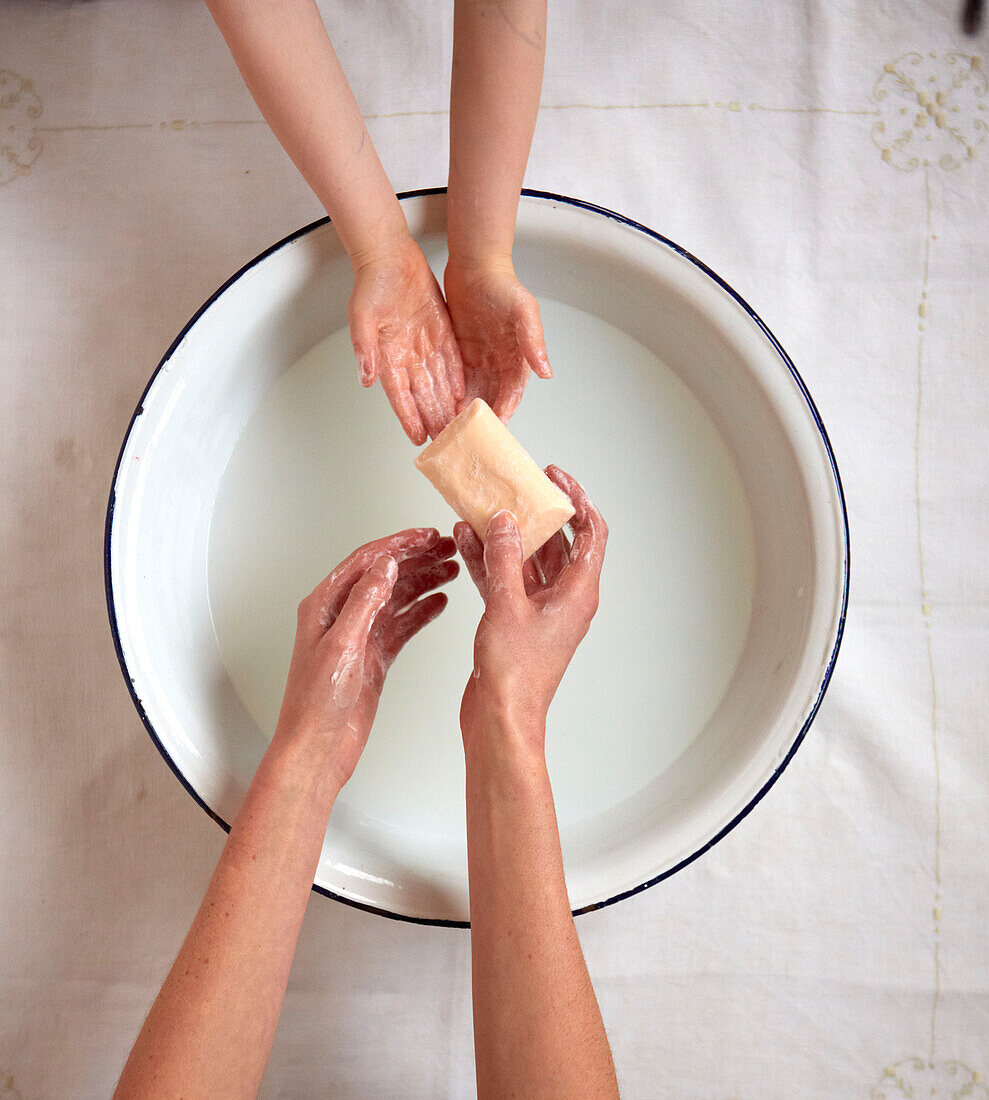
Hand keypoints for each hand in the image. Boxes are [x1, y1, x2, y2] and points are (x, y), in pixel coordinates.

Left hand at [276, 527, 458, 788]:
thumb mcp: (343, 645)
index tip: (426, 535)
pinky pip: (402, 625)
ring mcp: (359, 636)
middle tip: (447, 547)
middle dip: (417, 558)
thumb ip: (365, 602)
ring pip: (396, 597)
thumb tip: (384, 566)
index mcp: (324, 605)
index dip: (398, 544)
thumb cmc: (316, 704)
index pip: (366, 561)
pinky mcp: (373, 657)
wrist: (318, 748)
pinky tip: (440, 603)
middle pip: (384, 575)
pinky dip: (422, 612)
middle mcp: (341, 616)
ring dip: (423, 581)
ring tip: (451, 569)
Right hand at [349, 236, 465, 444]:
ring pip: (437, 382)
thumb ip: (364, 348)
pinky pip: (450, 362)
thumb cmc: (371, 282)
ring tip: (457, 426)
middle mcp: (405, 355)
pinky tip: (464, 395)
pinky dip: (456, 380)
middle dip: (432, 418)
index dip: (409, 417)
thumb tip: (367, 377)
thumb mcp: (363, 315)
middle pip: (421, 394)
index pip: (399, 395)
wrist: (389, 255)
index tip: (418, 438)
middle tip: (445, 441)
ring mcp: (423, 345)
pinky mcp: (439, 332)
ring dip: (446, 404)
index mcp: (385, 355)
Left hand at [444, 260, 552, 422]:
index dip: (503, 410)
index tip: (493, 426)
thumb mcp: (524, 311)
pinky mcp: (462, 355)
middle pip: (492, 399)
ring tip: (452, 428)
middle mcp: (500, 364)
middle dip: (482, 419)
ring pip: (472, 394)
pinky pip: (456, 381)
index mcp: (518, 358)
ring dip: (464, 412)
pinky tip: (441, 409)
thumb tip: (546, 372)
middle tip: (469, 435)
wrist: (476, 265)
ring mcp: (480, 361)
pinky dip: (451, 396)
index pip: (512, 393)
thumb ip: (534, 342)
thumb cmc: (504, 284)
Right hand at [454, 466, 606, 746]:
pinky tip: (466, 541)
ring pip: (527, 560)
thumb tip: (504, 522)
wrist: (500, 717)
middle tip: (516, 490)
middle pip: (558, 543)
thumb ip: (504, 558)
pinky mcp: (516, 621)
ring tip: (482, 510)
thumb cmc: (515, 675)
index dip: (577, 500)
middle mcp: (564, 599)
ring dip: (506, 537)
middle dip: (536, 515)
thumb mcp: (506, 605)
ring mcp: (540, 610)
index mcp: (578, 593)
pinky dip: (489, 561)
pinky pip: (506, 580)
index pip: (591, 533)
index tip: (556, 478)